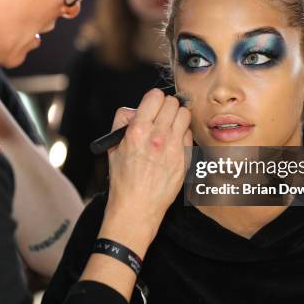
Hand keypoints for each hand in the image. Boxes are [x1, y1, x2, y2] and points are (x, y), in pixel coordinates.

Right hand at [102, 89, 191, 252]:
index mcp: (138, 131)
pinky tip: (174, 143)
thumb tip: (134, 109)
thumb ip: (122, 122)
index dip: (153, 98)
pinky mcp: (185, 158)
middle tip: (162, 114)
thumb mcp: (113, 147)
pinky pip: (189, 134)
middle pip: (172, 102)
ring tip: (170, 126)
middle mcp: (157, 136)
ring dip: (178, 116)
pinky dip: (183, 134)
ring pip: (185, 114)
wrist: (137, 207)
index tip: (153, 104)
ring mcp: (174, 147)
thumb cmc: (124, 180)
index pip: (155, 96)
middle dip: (166, 105)